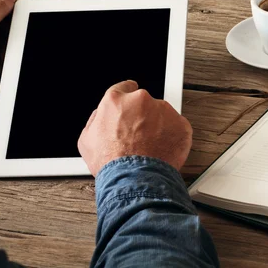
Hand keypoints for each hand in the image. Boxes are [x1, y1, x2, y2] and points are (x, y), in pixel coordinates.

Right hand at [78, 80, 192, 176]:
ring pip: (162, 114)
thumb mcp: (87, 140)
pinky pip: (177, 127)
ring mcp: (163, 111)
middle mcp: (141, 101)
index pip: (123, 88)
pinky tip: (163, 149)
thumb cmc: (111, 162)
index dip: (127, 95)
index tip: (131, 100)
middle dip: (142, 116)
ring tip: (150, 147)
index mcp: (116, 101)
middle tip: (138, 136)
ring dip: (158, 125)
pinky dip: (173, 136)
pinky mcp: (180, 124)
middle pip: (143, 102)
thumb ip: (95, 121)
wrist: (135, 179)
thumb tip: (100, 116)